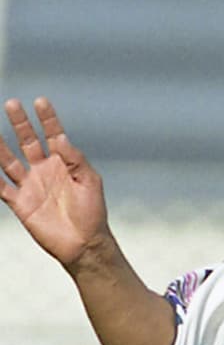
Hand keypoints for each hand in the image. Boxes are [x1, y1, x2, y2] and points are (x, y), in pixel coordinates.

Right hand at [0, 97, 108, 268]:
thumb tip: (60, 138)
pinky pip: (1, 187)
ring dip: (0, 145)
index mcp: (63, 164)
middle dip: (20, 123)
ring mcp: (30, 186)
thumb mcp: (90, 181)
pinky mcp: (20, 203)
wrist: (84, 244)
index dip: (47, 118)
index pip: (52, 135)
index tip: (40, 101)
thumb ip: (74, 159)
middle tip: (11, 104)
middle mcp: (44, 171)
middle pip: (28, 141)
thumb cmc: (92, 213)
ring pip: (9, 160)